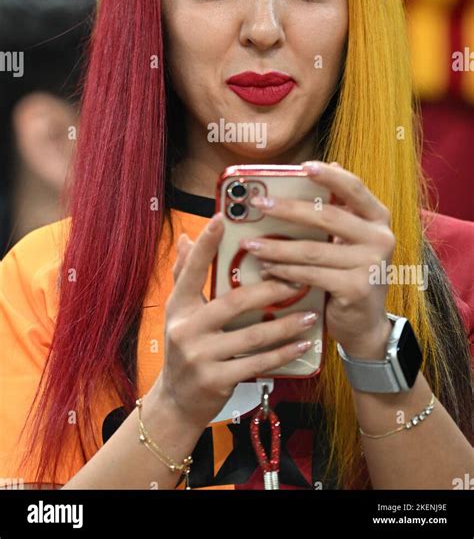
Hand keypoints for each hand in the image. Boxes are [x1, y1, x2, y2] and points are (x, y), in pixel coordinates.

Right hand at [154, 214, 320, 431]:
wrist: (177, 401)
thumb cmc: (186, 348)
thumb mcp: (179, 312)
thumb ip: (184, 275)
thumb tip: (187, 238)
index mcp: (178, 307)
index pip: (191, 270)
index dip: (205, 244)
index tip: (220, 218)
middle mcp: (186, 329)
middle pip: (233, 302)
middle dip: (268, 290)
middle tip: (297, 278)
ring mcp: (200, 357)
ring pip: (251, 335)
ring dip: (284, 325)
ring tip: (309, 314)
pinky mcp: (216, 380)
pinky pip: (257, 363)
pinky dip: (282, 353)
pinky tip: (302, 343)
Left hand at [239, 161, 395, 360]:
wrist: (366, 325)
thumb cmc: (351, 274)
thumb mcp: (350, 240)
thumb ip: (340, 209)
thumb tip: (327, 165)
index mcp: (378, 219)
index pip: (355, 189)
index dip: (330, 176)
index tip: (303, 166)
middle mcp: (380, 238)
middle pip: (328, 217)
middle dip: (288, 210)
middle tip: (259, 204)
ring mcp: (370, 265)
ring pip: (313, 250)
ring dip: (277, 246)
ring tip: (251, 244)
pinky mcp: (356, 289)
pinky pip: (311, 275)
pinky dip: (285, 271)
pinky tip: (267, 269)